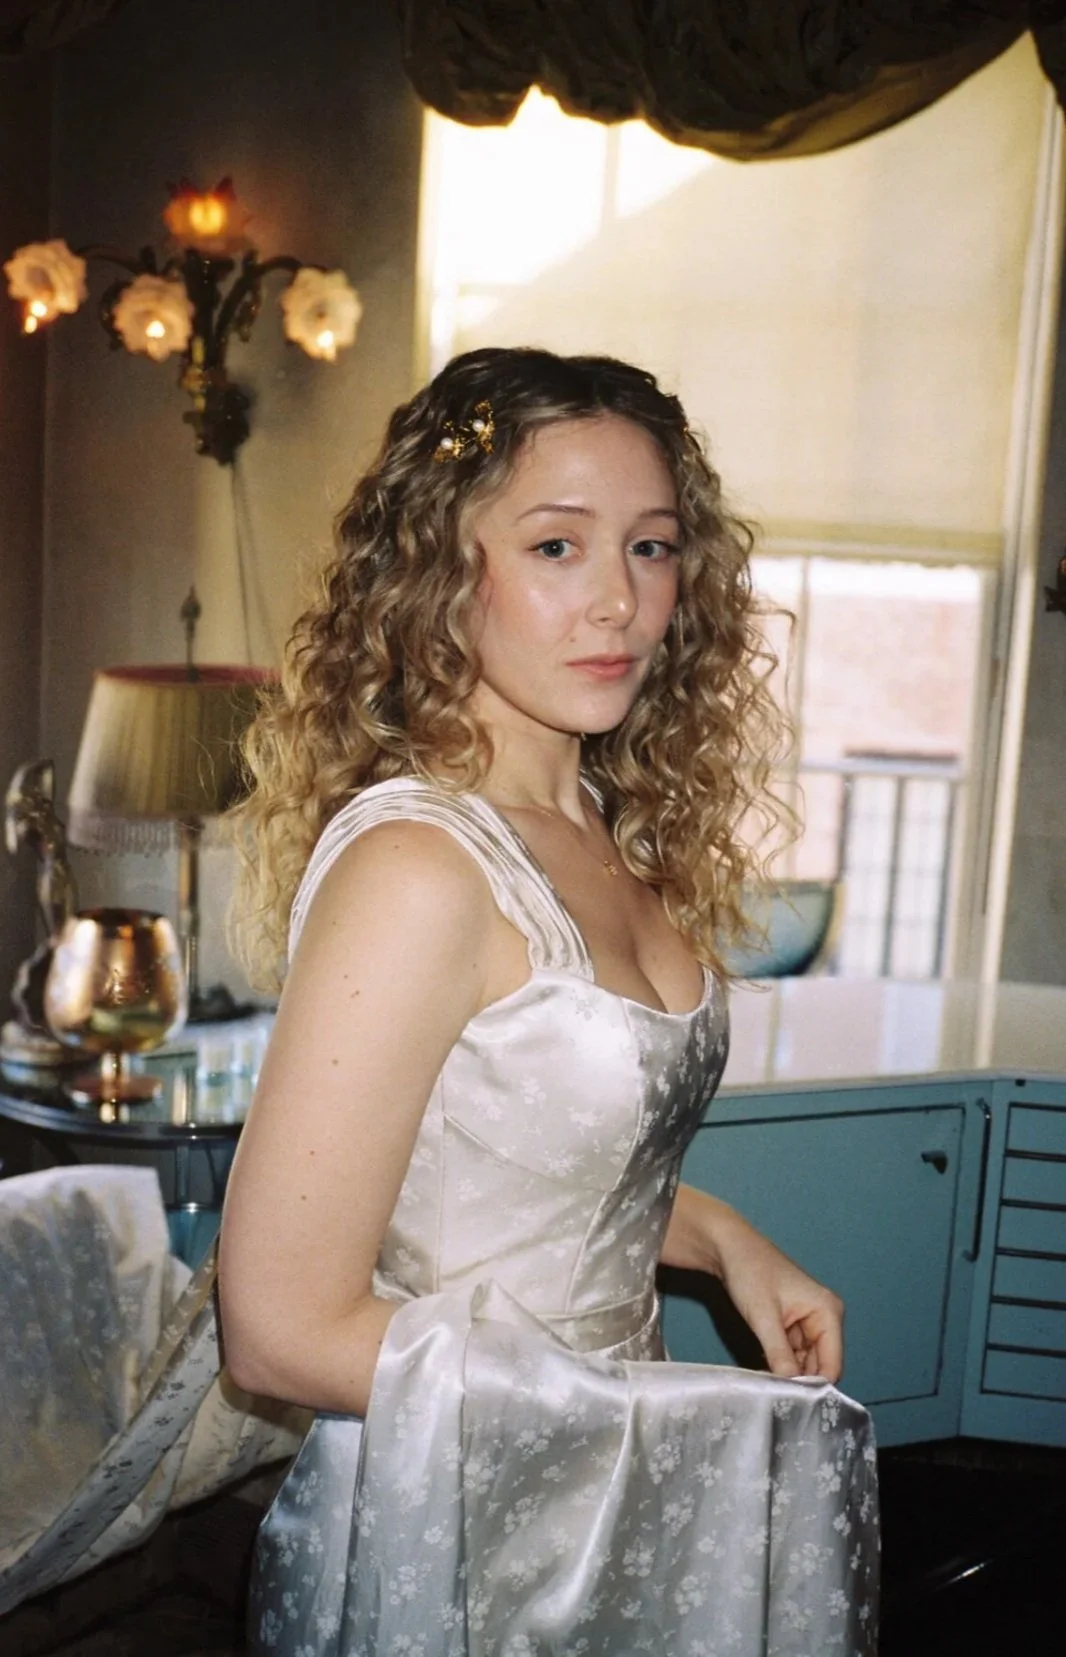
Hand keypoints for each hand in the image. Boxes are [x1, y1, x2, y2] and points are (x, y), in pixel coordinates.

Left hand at [713, 1208, 843, 1382]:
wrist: (728, 1247)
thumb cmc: (749, 1272)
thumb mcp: (763, 1317)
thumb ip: (780, 1355)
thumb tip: (791, 1388)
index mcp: (828, 1312)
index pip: (832, 1365)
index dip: (813, 1385)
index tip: (789, 1399)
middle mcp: (826, 1318)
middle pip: (820, 1366)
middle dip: (799, 1380)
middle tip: (774, 1394)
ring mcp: (810, 1322)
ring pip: (806, 1363)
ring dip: (788, 1373)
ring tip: (766, 1380)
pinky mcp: (794, 1325)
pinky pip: (793, 1355)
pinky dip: (781, 1363)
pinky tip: (764, 1367)